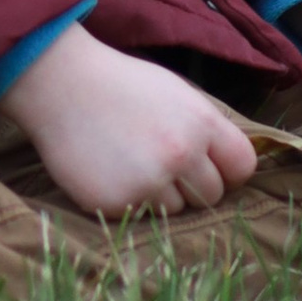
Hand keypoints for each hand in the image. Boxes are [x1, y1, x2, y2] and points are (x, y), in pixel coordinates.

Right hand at [0, 18, 262, 218]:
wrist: (59, 83)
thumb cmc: (119, 85)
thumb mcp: (175, 94)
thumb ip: (205, 130)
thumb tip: (231, 169)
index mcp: (201, 123)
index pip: (242, 167)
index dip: (226, 169)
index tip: (207, 166)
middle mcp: (181, 154)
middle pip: (211, 195)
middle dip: (190, 185)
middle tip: (157, 162)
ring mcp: (149, 181)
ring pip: (175, 210)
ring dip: (157, 195)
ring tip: (127, 162)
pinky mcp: (118, 202)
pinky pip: (139, 217)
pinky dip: (126, 201)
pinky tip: (108, 171)